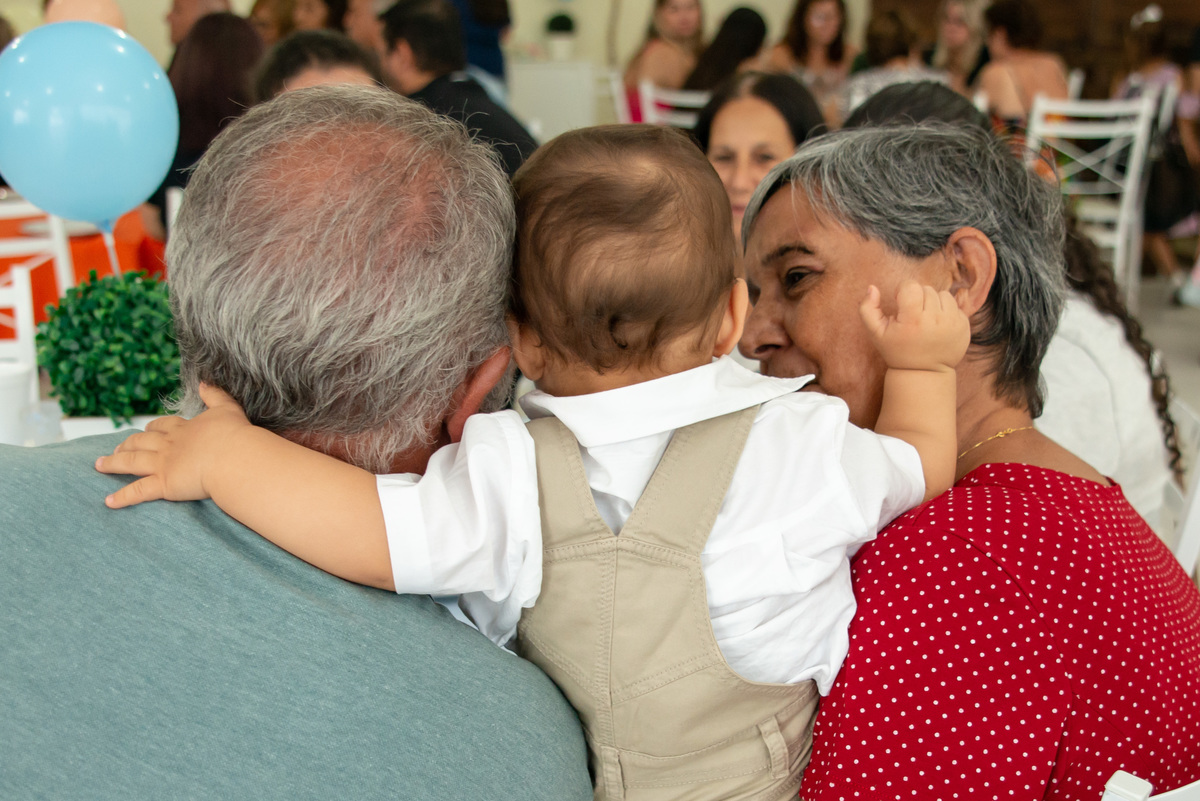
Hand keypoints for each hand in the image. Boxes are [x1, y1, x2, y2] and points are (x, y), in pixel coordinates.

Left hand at [95, 384, 251, 508]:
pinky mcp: (164, 484)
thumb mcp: (227, 408)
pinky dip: (122, 497)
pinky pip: (138, 491)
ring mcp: (164, 464)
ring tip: (100, 465)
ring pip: (132, 462)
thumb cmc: (235, 435)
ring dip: (114, 463)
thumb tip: (204, 382)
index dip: (153, 427)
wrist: (235, 457)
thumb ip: (215, 395)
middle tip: (117, 447)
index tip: (147, 428)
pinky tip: (109, 502)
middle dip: (128, 444)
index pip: (163, 426)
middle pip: (141, 442)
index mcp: (184, 429)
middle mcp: (169, 445)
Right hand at [860, 280, 970, 371]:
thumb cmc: (897, 350)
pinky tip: (938, 325)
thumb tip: (872, 287)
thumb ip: (867, 308)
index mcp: (912, 320)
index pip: (911, 286)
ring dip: (934, 302)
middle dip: (918, 298)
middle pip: (926, 289)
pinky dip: (946, 311)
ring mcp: (953, 323)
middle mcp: (935, 320)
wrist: (924, 372)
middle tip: (913, 315)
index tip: (901, 304)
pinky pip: (955, 305)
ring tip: (927, 318)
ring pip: (943, 294)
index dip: (903, 291)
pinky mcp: (964, 326)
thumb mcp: (876, 333)